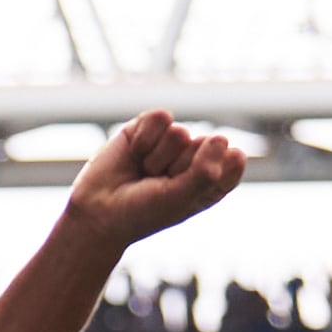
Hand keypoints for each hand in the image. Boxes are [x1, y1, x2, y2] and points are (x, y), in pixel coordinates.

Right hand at [63, 109, 246, 245]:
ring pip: (180, 132)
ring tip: (144, 172)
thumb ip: (205, 172)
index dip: (211, 172)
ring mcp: (172, 141)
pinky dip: (144, 140)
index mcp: (212, 179)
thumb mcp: (180, 199)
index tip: (187, 191)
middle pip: (206, 145)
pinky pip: (160, 118)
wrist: (97, 212)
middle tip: (158, 185)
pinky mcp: (149, 127)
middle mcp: (195, 157)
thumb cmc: (141, 212)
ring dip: (158, 158)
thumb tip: (220, 137)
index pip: (233, 160)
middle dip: (180, 167)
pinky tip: (134, 154)